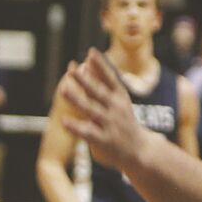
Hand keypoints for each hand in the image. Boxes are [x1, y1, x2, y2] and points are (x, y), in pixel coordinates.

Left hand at [57, 49, 147, 169]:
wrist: (139, 150)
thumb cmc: (122, 120)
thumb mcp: (118, 99)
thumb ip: (102, 82)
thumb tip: (89, 60)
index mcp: (120, 96)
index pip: (110, 77)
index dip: (101, 65)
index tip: (91, 52)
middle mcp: (115, 108)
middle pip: (98, 92)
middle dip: (85, 80)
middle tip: (72, 69)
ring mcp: (109, 124)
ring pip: (91, 110)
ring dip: (77, 99)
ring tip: (63, 90)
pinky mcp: (102, 140)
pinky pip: (87, 132)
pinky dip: (76, 126)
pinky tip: (64, 121)